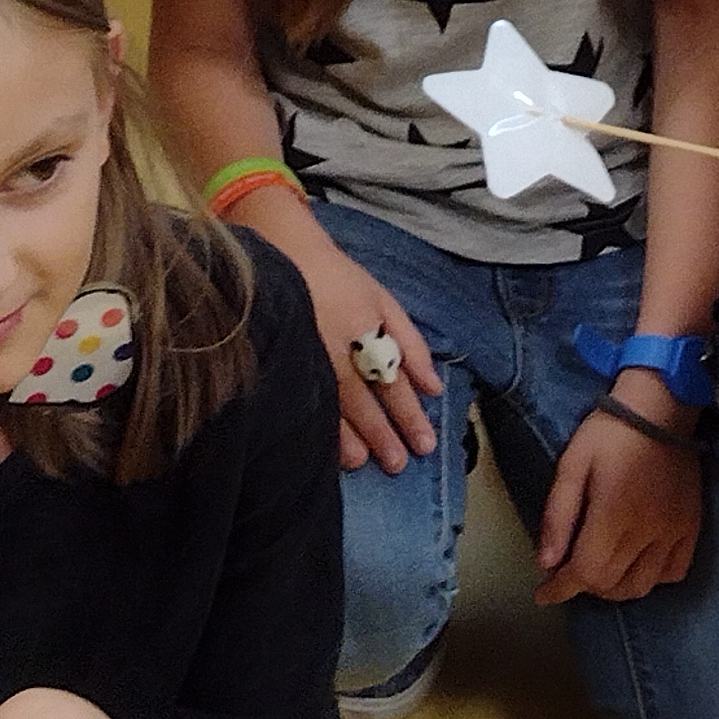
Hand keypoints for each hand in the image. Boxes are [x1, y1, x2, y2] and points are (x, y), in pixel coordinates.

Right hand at [298, 239, 439, 473]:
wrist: (285, 254)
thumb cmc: (340, 280)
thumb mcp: (384, 301)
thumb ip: (411, 343)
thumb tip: (433, 386)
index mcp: (366, 331)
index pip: (393, 382)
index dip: (410, 415)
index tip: (425, 443)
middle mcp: (337, 349)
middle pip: (364, 401)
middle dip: (384, 434)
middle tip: (399, 464)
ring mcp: (307, 357)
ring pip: (331, 407)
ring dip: (349, 438)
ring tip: (364, 462)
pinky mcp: (285, 363)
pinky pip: (302, 400)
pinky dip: (316, 424)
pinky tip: (322, 447)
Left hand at [533, 378, 705, 605]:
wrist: (662, 405)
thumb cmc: (610, 430)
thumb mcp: (572, 463)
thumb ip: (558, 514)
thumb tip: (545, 563)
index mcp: (614, 515)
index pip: (586, 574)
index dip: (560, 590)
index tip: (543, 593)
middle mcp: (647, 531)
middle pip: (611, 584)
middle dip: (583, 584)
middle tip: (570, 568)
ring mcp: (673, 531)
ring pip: (642, 585)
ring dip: (615, 587)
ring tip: (601, 570)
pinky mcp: (691, 526)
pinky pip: (674, 572)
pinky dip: (652, 578)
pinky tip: (638, 563)